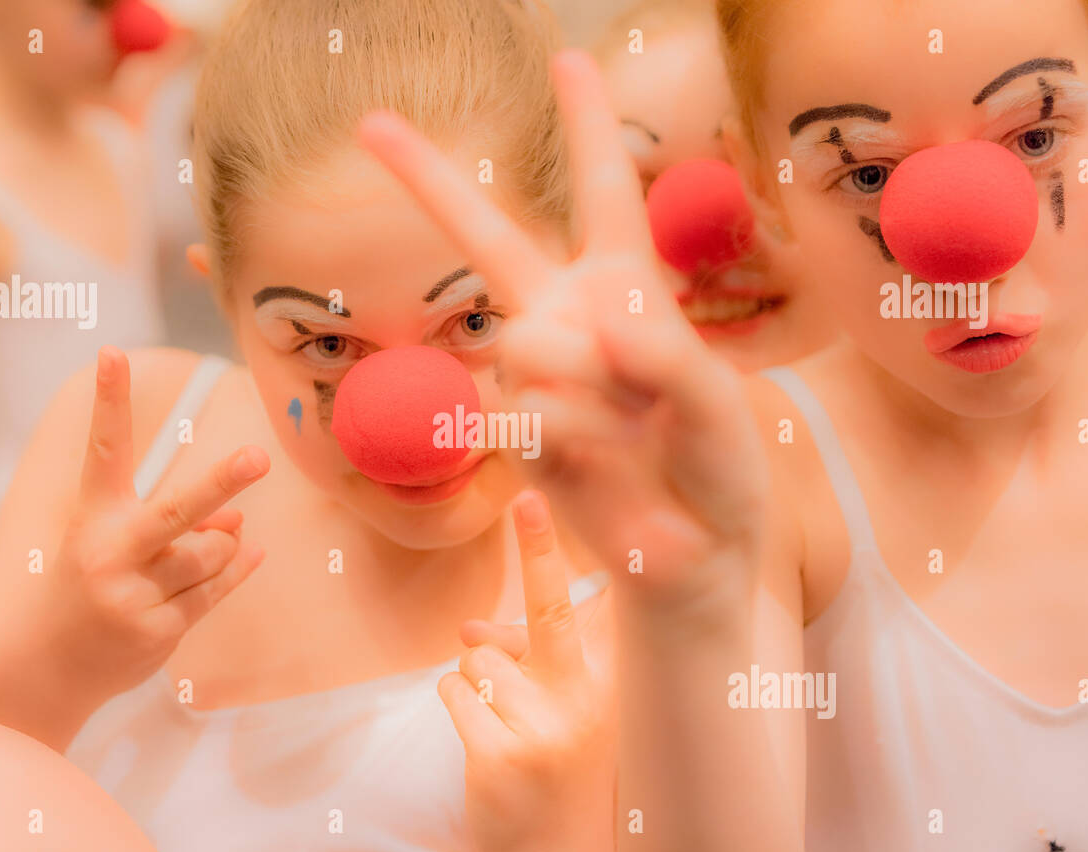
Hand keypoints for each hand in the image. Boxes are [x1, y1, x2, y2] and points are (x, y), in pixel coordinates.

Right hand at [47, 347, 269, 700]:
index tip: (111, 351)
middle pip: (177, 510)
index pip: (104, 449)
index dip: (109, 400)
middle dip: (222, 482)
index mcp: (92, 519)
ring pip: (211, 551)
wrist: (41, 669)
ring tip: (200, 550)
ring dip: (221, 544)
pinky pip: (218, 587)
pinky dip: (237, 566)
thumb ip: (174, 523)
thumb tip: (236, 519)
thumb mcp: (115, 545)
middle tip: (259, 456)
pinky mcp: (158, 630)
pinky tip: (249, 552)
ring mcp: (134, 595)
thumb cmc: (86, 588)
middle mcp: (111, 553)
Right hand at [357, 50, 767, 623]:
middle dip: (427, 179)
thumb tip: (599, 324)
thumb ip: (667, 362)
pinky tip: (595, 465)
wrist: (691, 557)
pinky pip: (521, 411)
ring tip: (631, 432)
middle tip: (367, 121)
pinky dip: (570, 437)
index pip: (604, 192)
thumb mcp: (718, 407)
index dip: (586, 125)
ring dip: (589, 390)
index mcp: (626, 289)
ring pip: (525, 342)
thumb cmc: (720, 469)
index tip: (563, 58)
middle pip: (487, 237)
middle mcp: (569, 318)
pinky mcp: (513, 432)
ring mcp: (535, 375)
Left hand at [438, 490, 614, 851]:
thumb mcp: (567, 716)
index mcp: (614, 690)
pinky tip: (487, 742)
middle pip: (552, 612)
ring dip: (478, 680)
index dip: (591, 558)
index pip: (604, 611)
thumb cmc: (566, 773)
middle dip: (541, 548)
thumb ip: (527, 663)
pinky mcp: (498, 756)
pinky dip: (460, 706)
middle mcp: (588, 705)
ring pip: (478, 655)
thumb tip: (468, 628)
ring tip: (507, 724)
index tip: (578, 496)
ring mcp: (543, 730)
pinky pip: (454, 690)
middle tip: (531, 498)